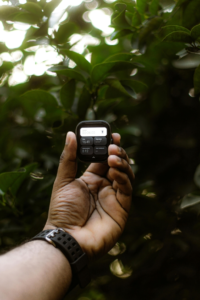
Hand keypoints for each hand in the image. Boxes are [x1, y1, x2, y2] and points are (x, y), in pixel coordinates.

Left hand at [44, 131, 134, 259]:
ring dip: (121, 163)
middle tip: (114, 144)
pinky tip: (114, 170)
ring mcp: (114, 197)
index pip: (103, 159)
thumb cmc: (62, 211)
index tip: (112, 135)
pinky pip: (127, 189)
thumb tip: (70, 135)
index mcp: (91, 179)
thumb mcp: (63, 180)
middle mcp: (104, 186)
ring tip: (112, 156)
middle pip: (117, 164)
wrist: (67, 237)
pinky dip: (123, 177)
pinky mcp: (122, 207)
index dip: (108, 147)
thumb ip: (68, 158)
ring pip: (125, 174)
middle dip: (117, 152)